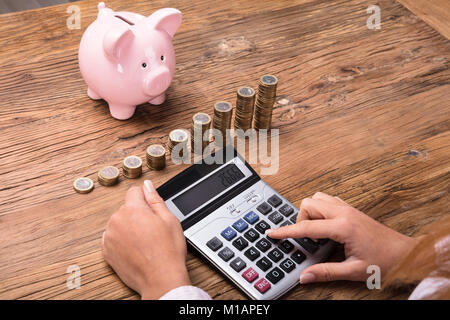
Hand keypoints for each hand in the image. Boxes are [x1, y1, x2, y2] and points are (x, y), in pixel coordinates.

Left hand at [102, 180, 189, 298]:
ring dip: (129, 227)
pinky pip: (113, 238)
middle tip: (153, 229)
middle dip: (138, 214)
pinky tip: (136, 248)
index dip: (145, 197)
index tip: (151, 208)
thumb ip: (155, 199)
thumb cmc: (167, 252)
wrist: (160, 279)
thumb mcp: (169, 219)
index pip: (134, 191)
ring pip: (119, 223)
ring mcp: (109, 237)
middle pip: (126, 208)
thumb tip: (147, 186)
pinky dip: (122, 240)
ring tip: (145, 241)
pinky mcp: (106, 251)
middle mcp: (117, 221)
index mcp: (133, 210)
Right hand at [266, 192, 416, 283]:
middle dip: (300, 220)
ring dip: (310, 212)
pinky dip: (320, 209)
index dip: (286, 231)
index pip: (306, 227)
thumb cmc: (384, 261)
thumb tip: (305, 276)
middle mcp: (344, 213)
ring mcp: (348, 209)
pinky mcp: (352, 210)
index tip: (273, 232)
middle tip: (305, 239)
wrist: (406, 253)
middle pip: (309, 204)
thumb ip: (326, 272)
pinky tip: (324, 224)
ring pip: (318, 198)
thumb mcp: (353, 271)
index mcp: (342, 227)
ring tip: (314, 231)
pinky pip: (329, 200)